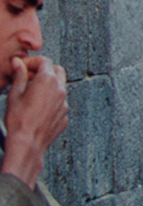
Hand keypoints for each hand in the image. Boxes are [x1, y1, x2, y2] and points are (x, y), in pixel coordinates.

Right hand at [1, 56, 67, 188]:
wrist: (27, 144)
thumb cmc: (18, 120)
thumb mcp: (14, 95)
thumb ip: (19, 76)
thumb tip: (18, 63)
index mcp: (47, 81)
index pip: (45, 61)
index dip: (32, 62)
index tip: (23, 66)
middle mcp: (60, 90)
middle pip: (57, 70)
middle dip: (44, 70)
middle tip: (29, 76)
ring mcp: (65, 103)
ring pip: (60, 86)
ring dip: (49, 85)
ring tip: (31, 93)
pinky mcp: (65, 115)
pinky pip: (60, 102)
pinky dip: (51, 100)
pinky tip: (38, 107)